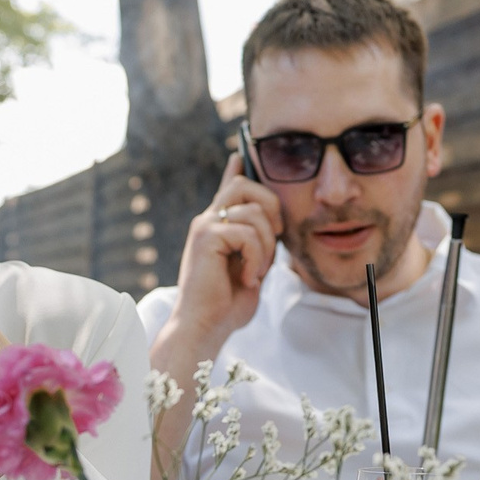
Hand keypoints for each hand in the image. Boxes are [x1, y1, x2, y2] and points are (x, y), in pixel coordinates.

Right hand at [164, 153, 281, 351]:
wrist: (204, 327)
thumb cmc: (226, 305)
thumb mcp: (252, 268)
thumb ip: (259, 244)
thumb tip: (274, 226)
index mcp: (218, 227)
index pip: (228, 189)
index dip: (237, 168)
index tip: (241, 152)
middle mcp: (208, 220)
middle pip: (246, 184)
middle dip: (272, 206)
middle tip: (275, 238)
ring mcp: (205, 225)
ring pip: (254, 210)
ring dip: (266, 245)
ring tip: (256, 271)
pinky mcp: (206, 236)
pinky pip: (248, 233)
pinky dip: (257, 258)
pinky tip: (247, 278)